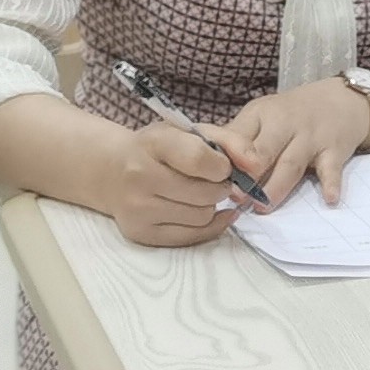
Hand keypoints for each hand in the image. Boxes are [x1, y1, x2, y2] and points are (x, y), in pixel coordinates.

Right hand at [97, 116, 251, 246]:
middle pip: (205, 194)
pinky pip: (190, 237)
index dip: (222, 166)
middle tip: (214, 181)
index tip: (222, 166)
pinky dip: (207, 226)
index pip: (199, 159)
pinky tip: (206, 212)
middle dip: (220, 188)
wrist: (112, 171)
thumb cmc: (160, 149)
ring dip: (210, 206)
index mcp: (153, 142)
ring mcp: (137, 208)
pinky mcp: (140, 233)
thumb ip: (231, 142)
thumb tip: (256, 165)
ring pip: (201, 217)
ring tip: (200, 194)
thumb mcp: (191, 132)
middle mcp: (138, 175)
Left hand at [211, 79, 369, 209]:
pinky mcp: (335, 150)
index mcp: (260, 115)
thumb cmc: (292, 114)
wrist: (341, 100)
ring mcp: (311, 138)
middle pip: (263, 151)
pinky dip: (331, 184)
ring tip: (262, 207)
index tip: (213, 179)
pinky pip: (332, 168)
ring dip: (276, 187)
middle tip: (236, 198)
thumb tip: (201, 159)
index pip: (238, 136)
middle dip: (248, 176)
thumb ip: (235, 137)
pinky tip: (329, 199)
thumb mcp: (261, 116)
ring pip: (291, 164)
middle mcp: (285, 124)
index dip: (225, 159)